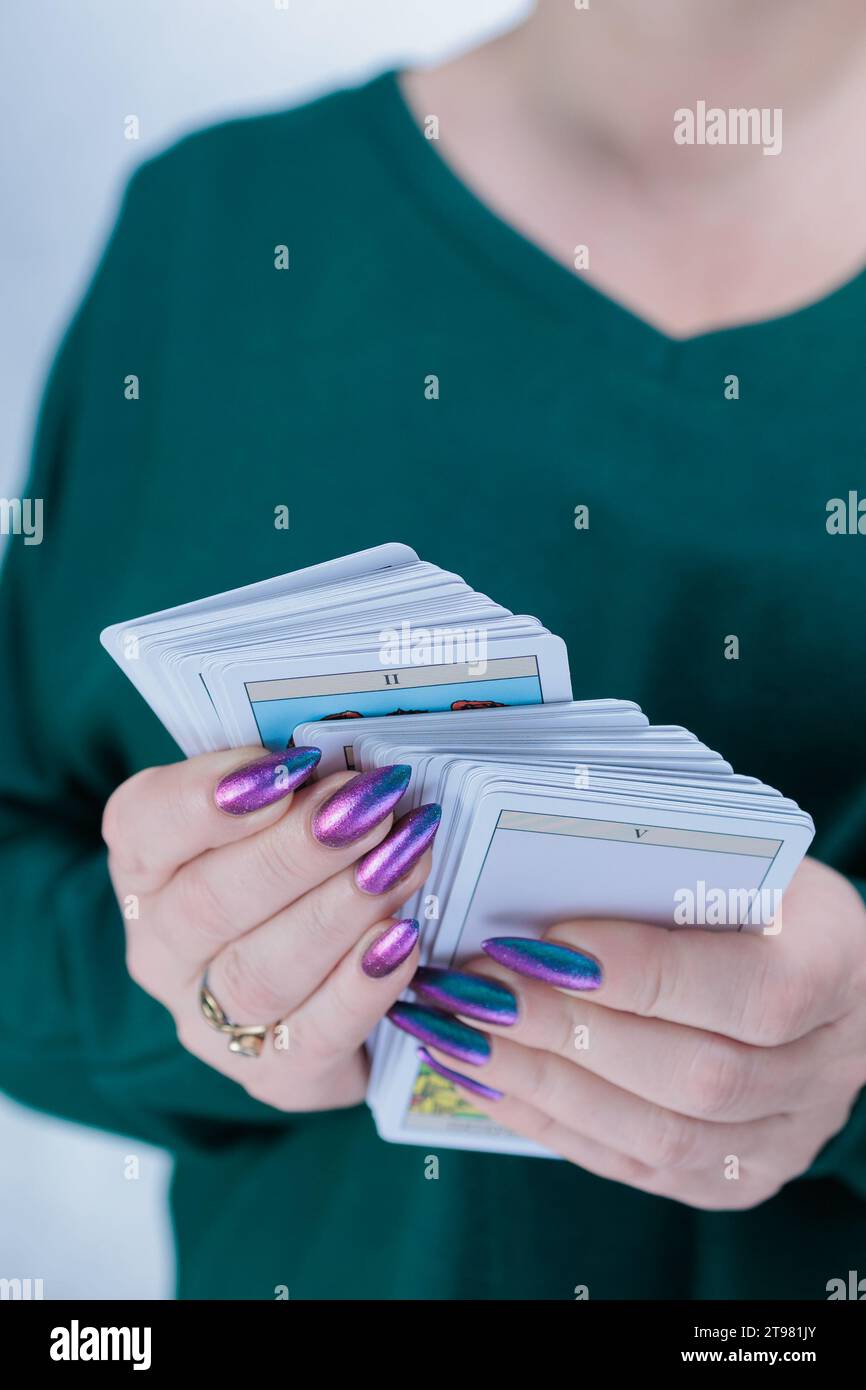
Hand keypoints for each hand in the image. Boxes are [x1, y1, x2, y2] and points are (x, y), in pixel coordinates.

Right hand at [103, 747, 438, 1110]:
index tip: (286, 765)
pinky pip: (314, 1038)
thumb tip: (349, 755)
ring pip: (261, 971)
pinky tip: (403, 939)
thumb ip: (297, 785)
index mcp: (148, 868)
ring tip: (402, 860)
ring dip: (339, 909)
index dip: (207, 796)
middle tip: (369, 806)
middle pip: (210, 903)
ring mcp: (212, 1022)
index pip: (144, 826)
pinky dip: (361, 986)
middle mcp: (164, 950)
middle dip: (298, 849)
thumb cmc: (302, 875)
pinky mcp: (274, 1079)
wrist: (332, 995)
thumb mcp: (284, 817)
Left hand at [396, 858, 865, 1207]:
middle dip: (565, 1030)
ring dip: (539, 1082)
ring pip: (657, 1136)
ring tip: (453, 1033)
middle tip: (470, 988)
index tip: (537, 939)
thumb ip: (665, 866)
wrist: (824, 981)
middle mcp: (823, 1069)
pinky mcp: (729, 1178)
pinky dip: (544, 1119)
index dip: (639, 972)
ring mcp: (780, 1139)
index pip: (749, 990)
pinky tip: (478, 1075)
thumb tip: (537, 867)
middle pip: (694, 1074)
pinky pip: (630, 1165)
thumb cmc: (761, 895)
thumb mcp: (741, 857)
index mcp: (837, 968)